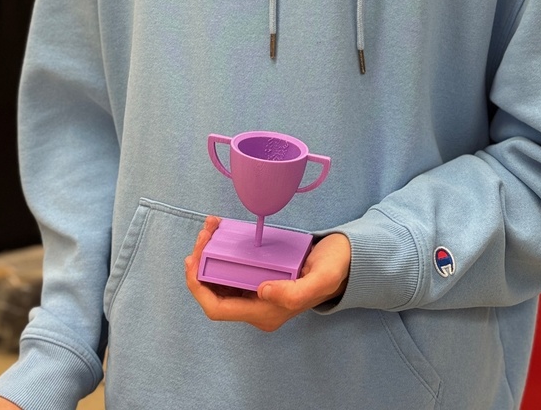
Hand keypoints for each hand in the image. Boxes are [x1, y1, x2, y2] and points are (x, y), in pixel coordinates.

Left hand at [185, 216, 350, 331]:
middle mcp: (257, 307)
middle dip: (201, 264)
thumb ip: (294, 291)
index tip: (194, 258)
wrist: (346, 263)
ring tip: (210, 227)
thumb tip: (261, 291)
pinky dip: (221, 251)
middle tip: (204, 233)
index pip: (218, 308)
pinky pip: (231, 268)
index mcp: (265, 313)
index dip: (198, 287)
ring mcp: (257, 292)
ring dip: (209, 255)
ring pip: (220, 278)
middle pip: (214, 291)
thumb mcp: (320, 279)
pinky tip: (222, 232)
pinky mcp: (260, 277)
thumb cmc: (333, 271)